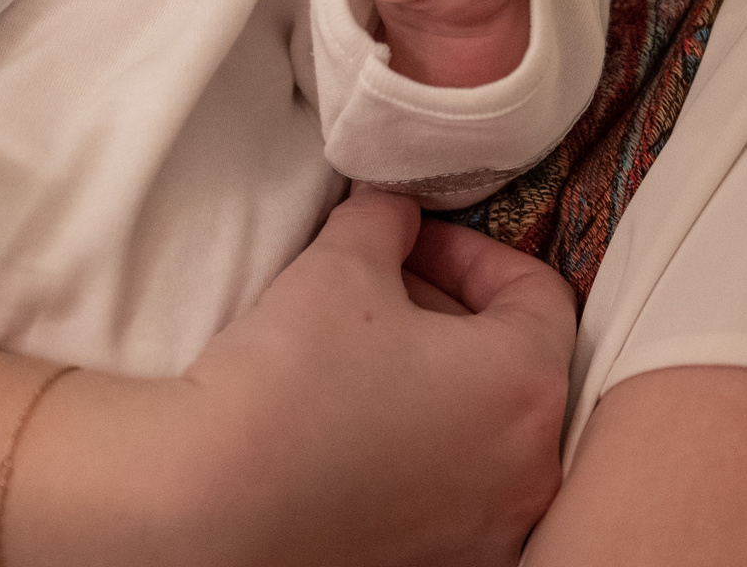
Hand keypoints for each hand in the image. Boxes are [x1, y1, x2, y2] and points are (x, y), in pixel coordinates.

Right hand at [16, 186, 575, 566]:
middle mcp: (530, 471)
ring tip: (362, 353)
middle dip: (449, 311)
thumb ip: (388, 222)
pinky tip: (355, 424)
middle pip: (515, 363)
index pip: (538, 292)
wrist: (209, 506)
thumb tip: (396, 215)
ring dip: (438, 380)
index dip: (470, 250)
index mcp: (526, 387)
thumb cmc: (288, 381)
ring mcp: (490, 531)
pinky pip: (453, 488)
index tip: (413, 241)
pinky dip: (421, 447)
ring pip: (485, 429)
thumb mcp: (341, 264)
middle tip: (381, 284)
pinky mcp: (444, 565)